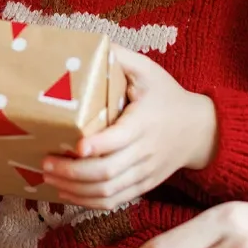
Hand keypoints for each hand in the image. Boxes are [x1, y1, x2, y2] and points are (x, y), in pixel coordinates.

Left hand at [36, 52, 216, 210]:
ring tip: (49, 178)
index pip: (120, 139)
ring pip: (109, 191)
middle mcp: (145, 152)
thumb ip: (122, 58)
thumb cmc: (167, 97)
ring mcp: (145, 173)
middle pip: (108, 172)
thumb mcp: (149, 71)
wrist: (201, 131)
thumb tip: (91, 45)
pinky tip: (68, 193)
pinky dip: (89, 202)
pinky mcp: (143, 186)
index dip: (97, 146)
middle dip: (73, 172)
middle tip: (46, 162)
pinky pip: (115, 202)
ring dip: (76, 190)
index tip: (76, 146)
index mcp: (144, 123)